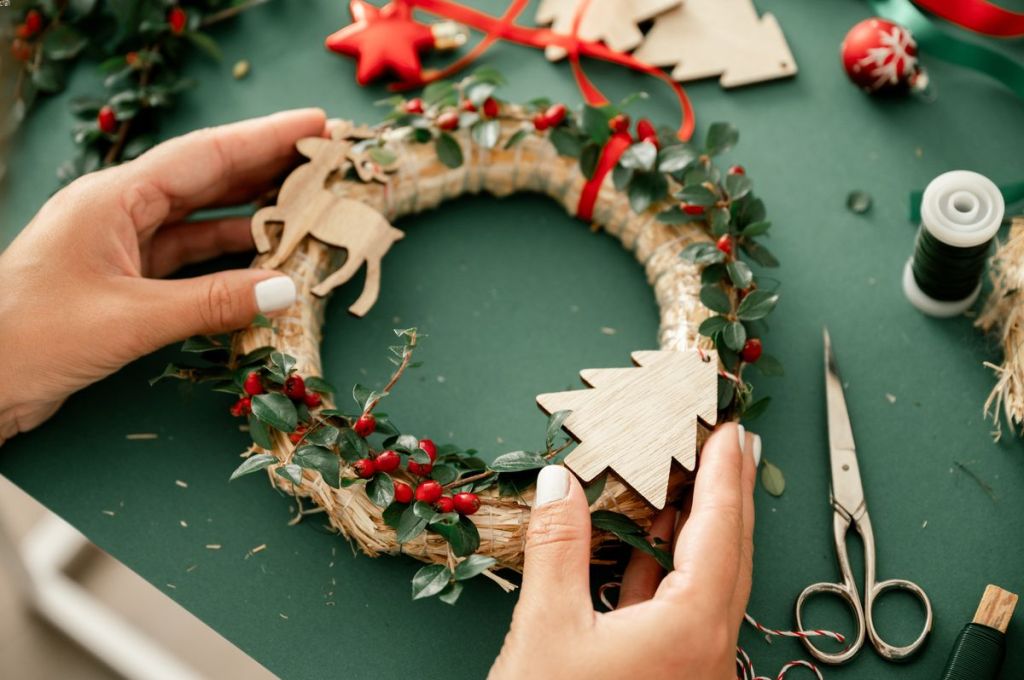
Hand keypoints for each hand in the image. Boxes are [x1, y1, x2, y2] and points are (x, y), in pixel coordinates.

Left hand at [0, 109, 326, 443]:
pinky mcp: (126, 280)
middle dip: (269, 167)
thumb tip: (286, 290)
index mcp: (114, 198)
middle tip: (327, 160)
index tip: (317, 123)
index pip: (205, 156)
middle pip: (208, 179)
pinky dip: (231, 257)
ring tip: (310, 206)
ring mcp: (123, 244)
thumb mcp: (128, 318)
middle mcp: (121, 211)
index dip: (266, 137)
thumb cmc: (30, 337)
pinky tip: (267, 259)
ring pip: (203, 219)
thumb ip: (211, 302)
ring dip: (255, 215)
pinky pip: (192, 257)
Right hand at [490, 424, 759, 679]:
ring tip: (692, 478)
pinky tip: (649, 540)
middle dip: (730, 494)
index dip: (725, 475)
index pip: (719, 531)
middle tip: (728, 443)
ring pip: (707, 580)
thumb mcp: (548, 628)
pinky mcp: (667, 675)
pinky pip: (679, 606)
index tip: (732, 430)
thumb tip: (562, 483)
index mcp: (691, 629)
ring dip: (699, 527)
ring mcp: (690, 666)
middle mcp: (706, 648)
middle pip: (729, 552)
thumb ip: (558, 547)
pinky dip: (667, 565)